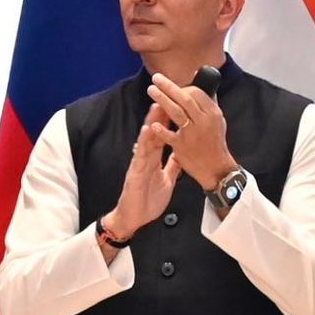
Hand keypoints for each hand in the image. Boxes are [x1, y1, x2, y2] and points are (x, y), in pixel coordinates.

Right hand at [100, 107, 182, 242]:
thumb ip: (172, 167)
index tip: (178, 107)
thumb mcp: (166, 181)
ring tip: (157, 106)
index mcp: (154, 160)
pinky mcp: (135, 173)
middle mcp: (146, 158)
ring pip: (146, 139)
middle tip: (168, 96)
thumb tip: (181, 155)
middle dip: (161, 116)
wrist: (134, 218)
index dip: (169, 122)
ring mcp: (139, 164)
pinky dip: (144, 143)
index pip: (163, 136)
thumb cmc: (148, 200)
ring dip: (151, 122)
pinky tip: (148, 131)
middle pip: (155, 133)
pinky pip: (141, 155)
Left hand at [152, 74, 237, 194]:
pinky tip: (153, 124)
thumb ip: (209, 104)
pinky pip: (170, 136)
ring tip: (152, 90)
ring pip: (176, 113)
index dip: (183, 87)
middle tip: (156, 78)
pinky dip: (161, 130)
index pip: (197, 93)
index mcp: (213, 114)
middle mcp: (204, 122)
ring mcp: (192, 134)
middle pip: (185, 99)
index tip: (172, 85)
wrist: (216, 168)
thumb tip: (202, 85)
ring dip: (162, 99)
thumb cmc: (215, 142)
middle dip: (169, 87)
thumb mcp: (218, 121)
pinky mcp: (182, 147)